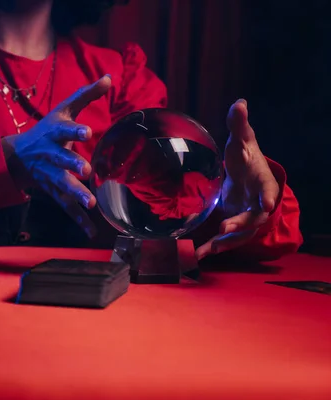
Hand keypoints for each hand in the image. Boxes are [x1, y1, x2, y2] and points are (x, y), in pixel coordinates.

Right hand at [2, 75, 111, 236]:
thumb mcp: (63, 109)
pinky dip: (77, 220)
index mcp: (54, 133)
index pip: (64, 130)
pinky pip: (65, 206)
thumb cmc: (46, 130)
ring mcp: (50, 175)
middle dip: (72, 164)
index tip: (88, 131)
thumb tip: (108, 77)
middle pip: (61, 160)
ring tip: (89, 202)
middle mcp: (50, 155)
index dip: (75, 130)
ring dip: (75, 193)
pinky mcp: (53, 191)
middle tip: (85, 169)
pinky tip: (90, 231)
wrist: (17, 157)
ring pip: (61, 185)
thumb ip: (86, 95)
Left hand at [196, 99, 278, 259]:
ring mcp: (246, 217)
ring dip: (224, 244)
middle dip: (240, 225)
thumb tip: (239, 103)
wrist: (247, 175)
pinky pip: (226, 240)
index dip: (267, 197)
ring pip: (240, 235)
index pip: (268, 190)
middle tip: (224, 229)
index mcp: (263, 182)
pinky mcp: (234, 226)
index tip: (266, 204)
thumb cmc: (246, 158)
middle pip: (254, 218)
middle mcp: (258, 203)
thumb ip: (239, 125)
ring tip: (205, 251)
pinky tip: (196, 254)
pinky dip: (213, 247)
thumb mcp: (241, 141)